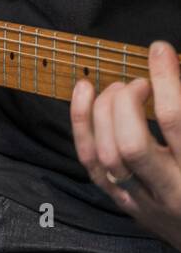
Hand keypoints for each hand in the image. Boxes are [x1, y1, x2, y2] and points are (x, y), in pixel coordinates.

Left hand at [70, 41, 180, 252]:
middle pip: (132, 144)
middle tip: (138, 84)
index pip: (174, 121)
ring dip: (104, 111)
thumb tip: (171, 66)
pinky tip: (84, 93)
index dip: (165, 80)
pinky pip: (91, 163)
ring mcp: (143, 200)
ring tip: (119, 88)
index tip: (159, 50)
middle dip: (127, 102)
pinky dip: (81, 124)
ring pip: (106, 156)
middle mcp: (170, 191)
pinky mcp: (125, 202)